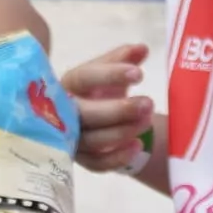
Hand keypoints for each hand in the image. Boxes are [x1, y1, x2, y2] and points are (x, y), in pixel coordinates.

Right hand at [62, 43, 161, 186]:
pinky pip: (97, 164)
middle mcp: (63, 112)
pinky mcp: (82, 159)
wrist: (95, 119)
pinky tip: (138, 146)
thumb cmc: (100, 90)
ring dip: (122, 131)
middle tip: (149, 103)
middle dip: (119, 109)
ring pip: (92, 139)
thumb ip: (124, 58)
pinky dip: (118, 157)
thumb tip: (141, 48)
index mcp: (69, 84)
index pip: (84, 78)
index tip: (139, 73)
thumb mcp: (110, 71)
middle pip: (85, 113)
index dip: (110, 75)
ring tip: (148, 121)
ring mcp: (70, 138)